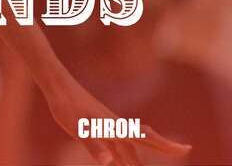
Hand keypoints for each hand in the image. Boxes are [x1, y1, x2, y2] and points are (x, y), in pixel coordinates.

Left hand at [42, 74, 189, 165]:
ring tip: (146, 165)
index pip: (146, 138)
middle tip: (183, 150)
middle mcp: (115, 127)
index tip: (186, 148)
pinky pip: (114, 144)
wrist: (56, 86)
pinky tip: (117, 161)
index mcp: (115, 128)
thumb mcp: (77, 128)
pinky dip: (120, 154)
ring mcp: (106, 126)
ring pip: (128, 146)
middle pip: (142, 143)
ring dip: (137, 158)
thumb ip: (93, 145)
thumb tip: (108, 162)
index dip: (165, 145)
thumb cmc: (66, 105)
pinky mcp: (96, 126)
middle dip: (161, 149)